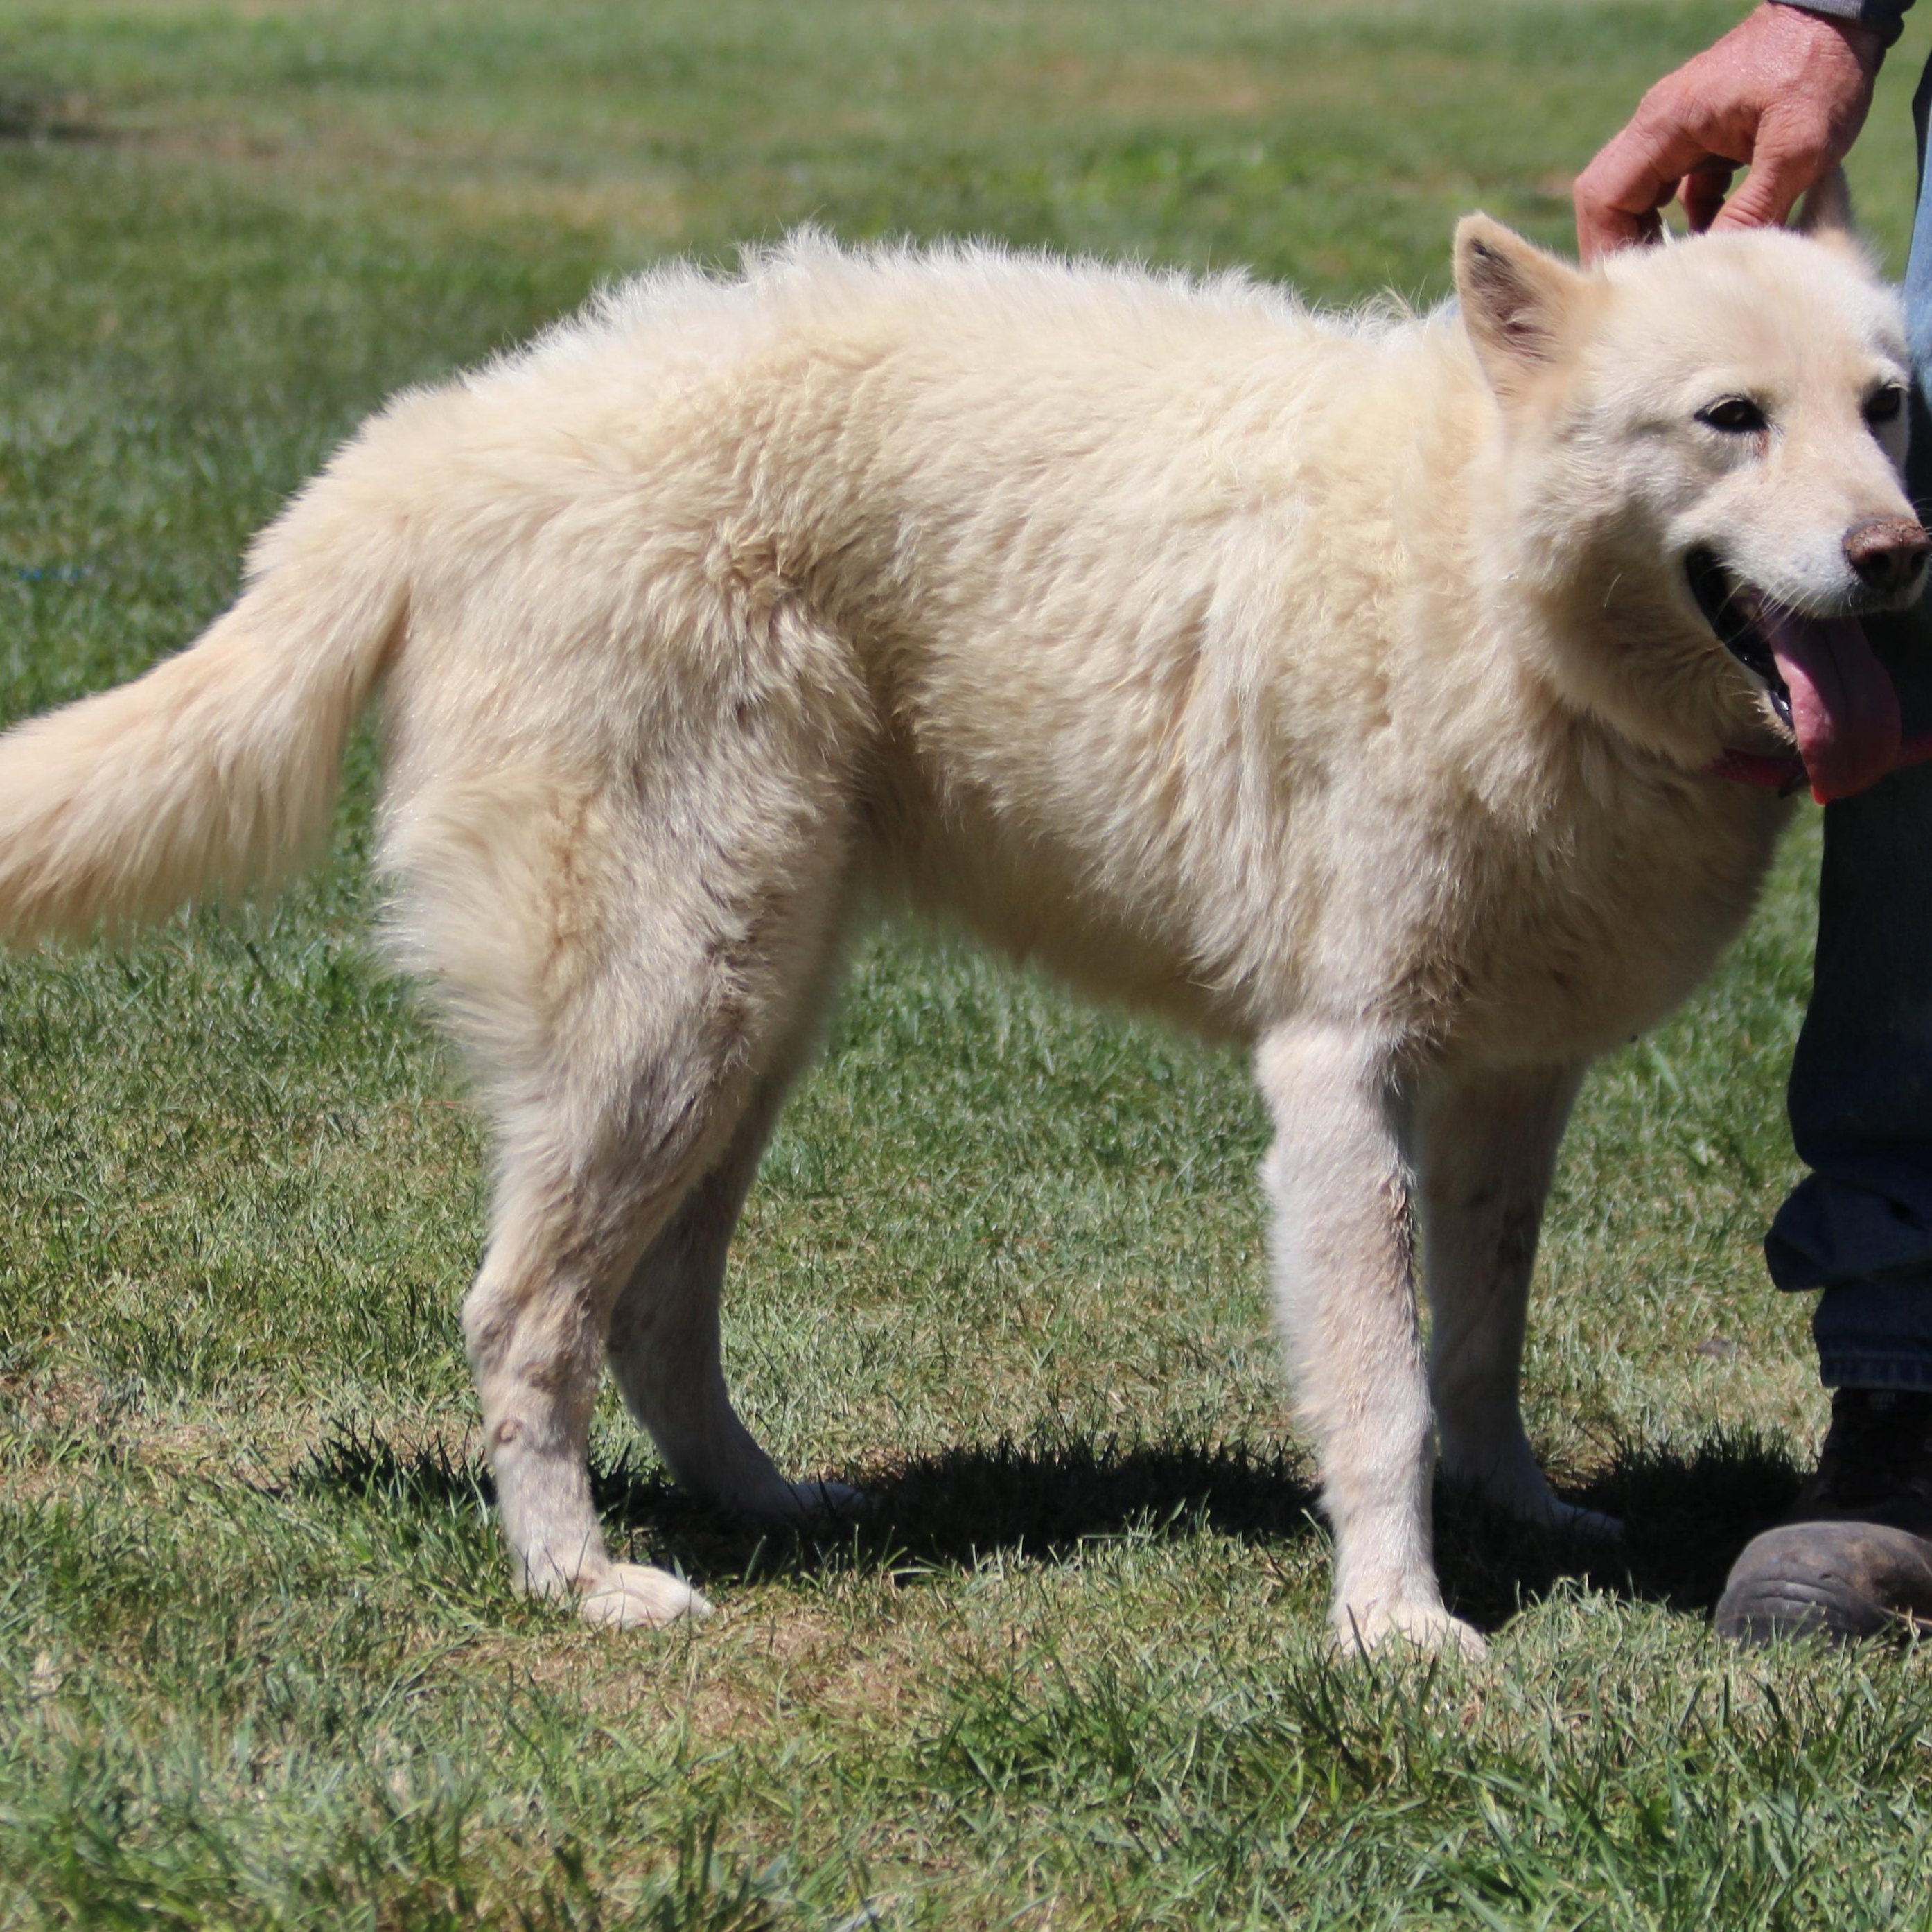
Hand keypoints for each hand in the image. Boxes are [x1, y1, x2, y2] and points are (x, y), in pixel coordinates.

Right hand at [1573, 3, 1883, 259]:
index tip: (1631, 290)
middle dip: (1622, 246)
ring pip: (1639, 195)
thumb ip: (1756, 208)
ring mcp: (1680, 129)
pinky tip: (1717, 241)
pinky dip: (1688, 219)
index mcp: (1665, 125)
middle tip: (1648, 291)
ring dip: (1652, 235)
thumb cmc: (1821, 69)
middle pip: (1609, 199)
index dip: (1604, 247)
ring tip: (1679, 276)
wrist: (1843, 14)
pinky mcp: (1706, 134)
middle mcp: (1660, 125)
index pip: (1602, 197)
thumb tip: (1720, 266)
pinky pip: (1676, 188)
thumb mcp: (1798, 147)